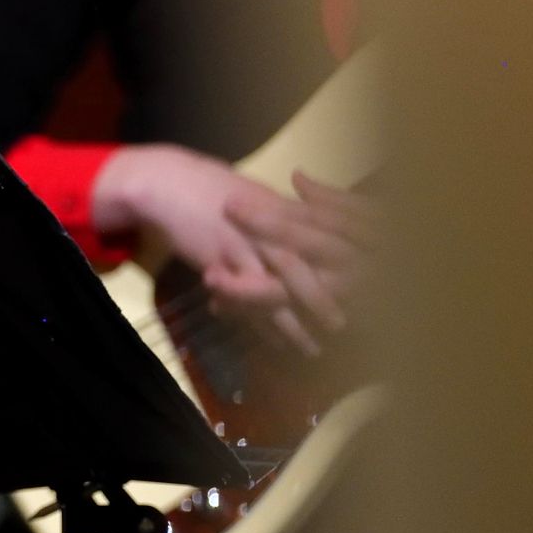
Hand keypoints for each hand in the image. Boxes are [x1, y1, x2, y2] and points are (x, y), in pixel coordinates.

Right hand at [92, 147, 365, 356]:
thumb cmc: (209, 186)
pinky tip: (273, 343)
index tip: (366, 293)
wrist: (167, 182)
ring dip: (297, 322)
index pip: (324, 240)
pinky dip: (259, 323)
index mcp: (282, 207)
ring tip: (314, 350)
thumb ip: (282, 213)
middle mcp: (270, 226)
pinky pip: (246, 296)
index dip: (345, 267)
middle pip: (310, 266)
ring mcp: (246, 242)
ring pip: (281, 287)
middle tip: (350, 330)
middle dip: (331, 299)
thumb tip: (308, 228)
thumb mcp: (253, 194)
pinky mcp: (221, 257)